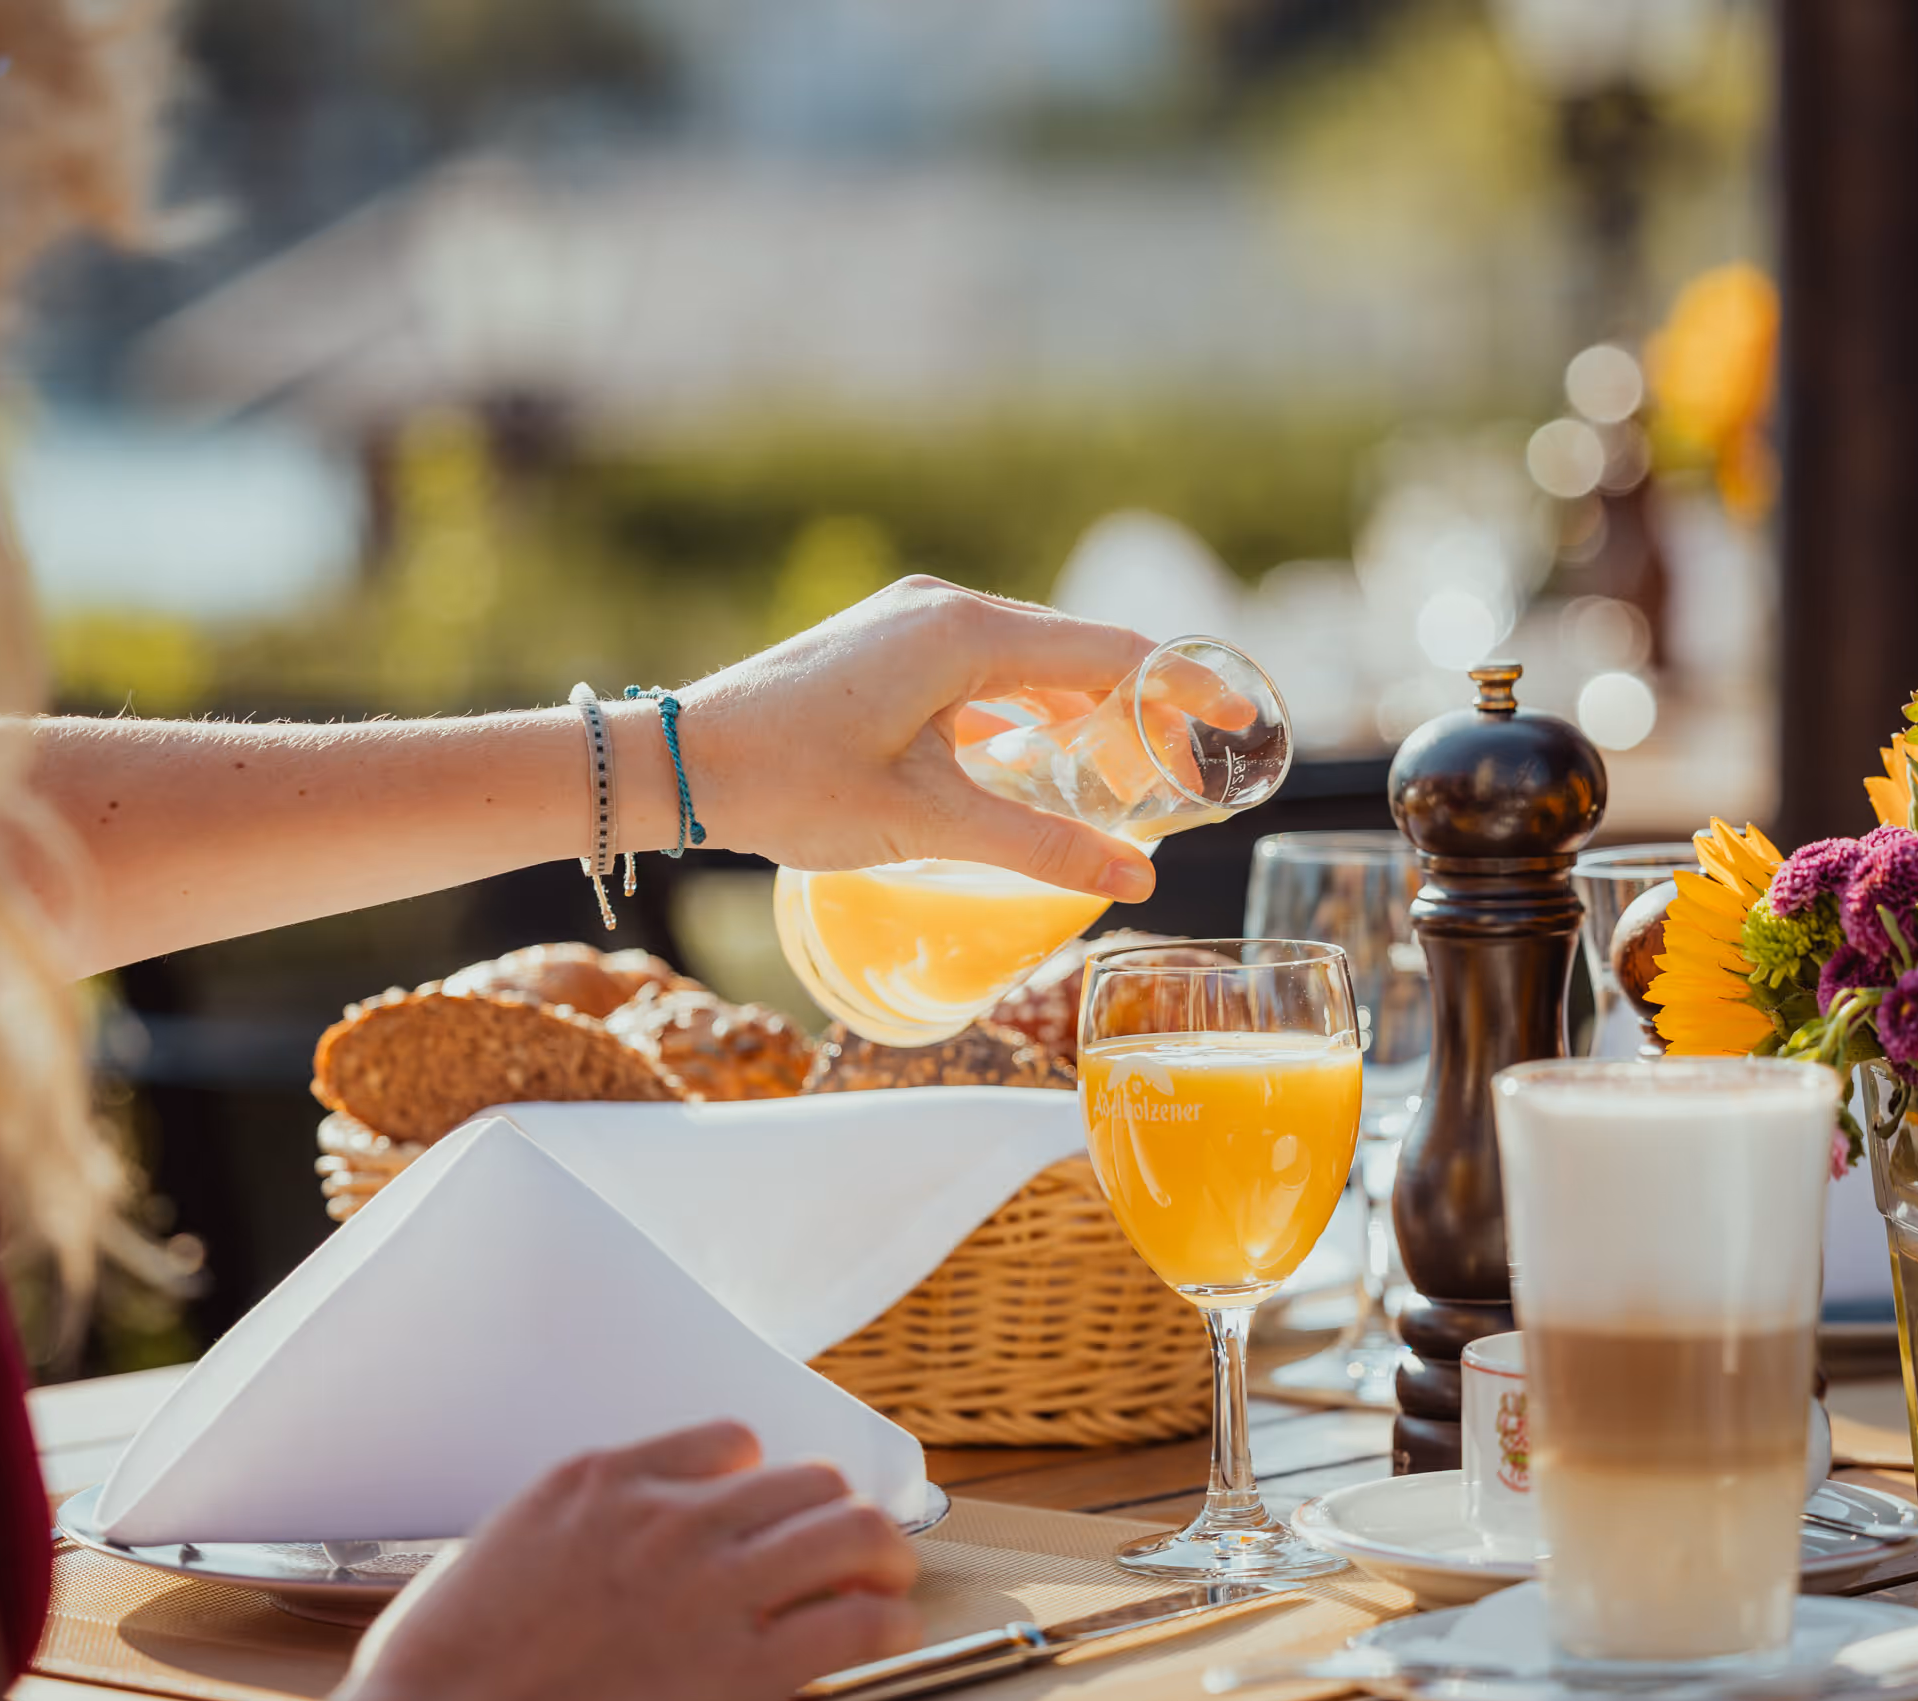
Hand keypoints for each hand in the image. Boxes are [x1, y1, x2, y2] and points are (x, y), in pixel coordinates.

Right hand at [333, 1423, 916, 1700]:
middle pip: (806, 1481)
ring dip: (883, 1556)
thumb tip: (566, 1556)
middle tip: (846, 1550)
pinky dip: (890, 1625)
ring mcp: (715, 1588)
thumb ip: (555, 1538)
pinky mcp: (747, 1668)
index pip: (728, 1443)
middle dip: (833, 1513)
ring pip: (852, 1533)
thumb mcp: (486, 1556)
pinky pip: (859, 1624)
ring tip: (889, 1582)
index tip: (766, 1511)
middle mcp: (670, 1517)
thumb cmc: (430, 1678)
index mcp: (602, 1484)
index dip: (759, 1480)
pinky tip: (891, 1636)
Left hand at [676, 576, 1159, 900]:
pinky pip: (984, 667)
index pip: (1113, 650)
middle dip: (1140, 705)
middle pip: (1079, 648)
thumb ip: (1043, 843)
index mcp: (966, 632)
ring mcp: (911, 620)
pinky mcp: (886, 644)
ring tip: (1122, 773)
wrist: (676, 762)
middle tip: (1187, 767)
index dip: (1185, 687)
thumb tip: (1138, 876)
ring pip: (1031, 658)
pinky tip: (1035, 762)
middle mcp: (945, 607)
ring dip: (1079, 711)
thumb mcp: (930, 822)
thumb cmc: (792, 784)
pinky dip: (1025, 710)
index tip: (1241, 719)